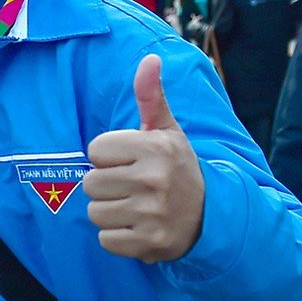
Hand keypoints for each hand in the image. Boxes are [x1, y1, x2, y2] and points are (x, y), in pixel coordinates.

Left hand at [83, 54, 205, 262]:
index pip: (95, 150)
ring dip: (111, 213)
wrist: (211, 216)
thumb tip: (150, 58)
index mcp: (155, 147)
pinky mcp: (149, 243)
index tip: (132, 162)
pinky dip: (118, 238)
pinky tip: (140, 228)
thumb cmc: (177, 168)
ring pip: (94, 213)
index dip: (109, 157)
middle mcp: (154, 179)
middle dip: (107, 186)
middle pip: (90, 183)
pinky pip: (105, 240)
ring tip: (137, 207)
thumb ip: (151, 96)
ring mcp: (152, 214)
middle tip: (134, 187)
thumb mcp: (167, 131)